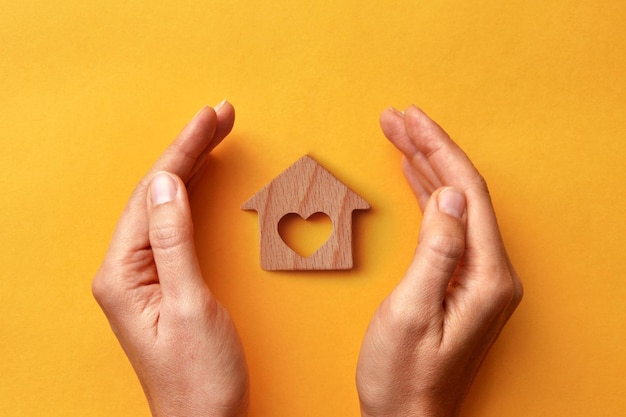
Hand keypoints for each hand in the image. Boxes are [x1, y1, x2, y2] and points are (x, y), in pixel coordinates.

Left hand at [92, 103, 248, 416]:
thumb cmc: (199, 376)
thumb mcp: (189, 304)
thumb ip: (173, 240)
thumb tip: (164, 184)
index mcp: (122, 273)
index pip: (152, 194)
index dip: (184, 151)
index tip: (211, 119)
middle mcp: (124, 270)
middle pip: (155, 193)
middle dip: (188, 150)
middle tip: (220, 115)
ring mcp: (140, 276)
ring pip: (163, 205)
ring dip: (189, 167)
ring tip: (213, 134)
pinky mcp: (159, 282)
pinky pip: (171, 225)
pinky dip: (189, 196)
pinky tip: (199, 179)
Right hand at [356, 106, 522, 416]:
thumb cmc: (402, 377)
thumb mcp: (410, 313)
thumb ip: (437, 250)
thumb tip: (451, 195)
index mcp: (486, 276)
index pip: (467, 192)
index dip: (437, 149)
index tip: (409, 119)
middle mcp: (491, 272)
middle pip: (464, 191)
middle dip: (429, 148)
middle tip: (396, 117)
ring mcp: (479, 277)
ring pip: (456, 203)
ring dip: (427, 166)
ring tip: (399, 135)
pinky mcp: (463, 282)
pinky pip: (449, 224)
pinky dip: (429, 194)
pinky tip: (414, 177)